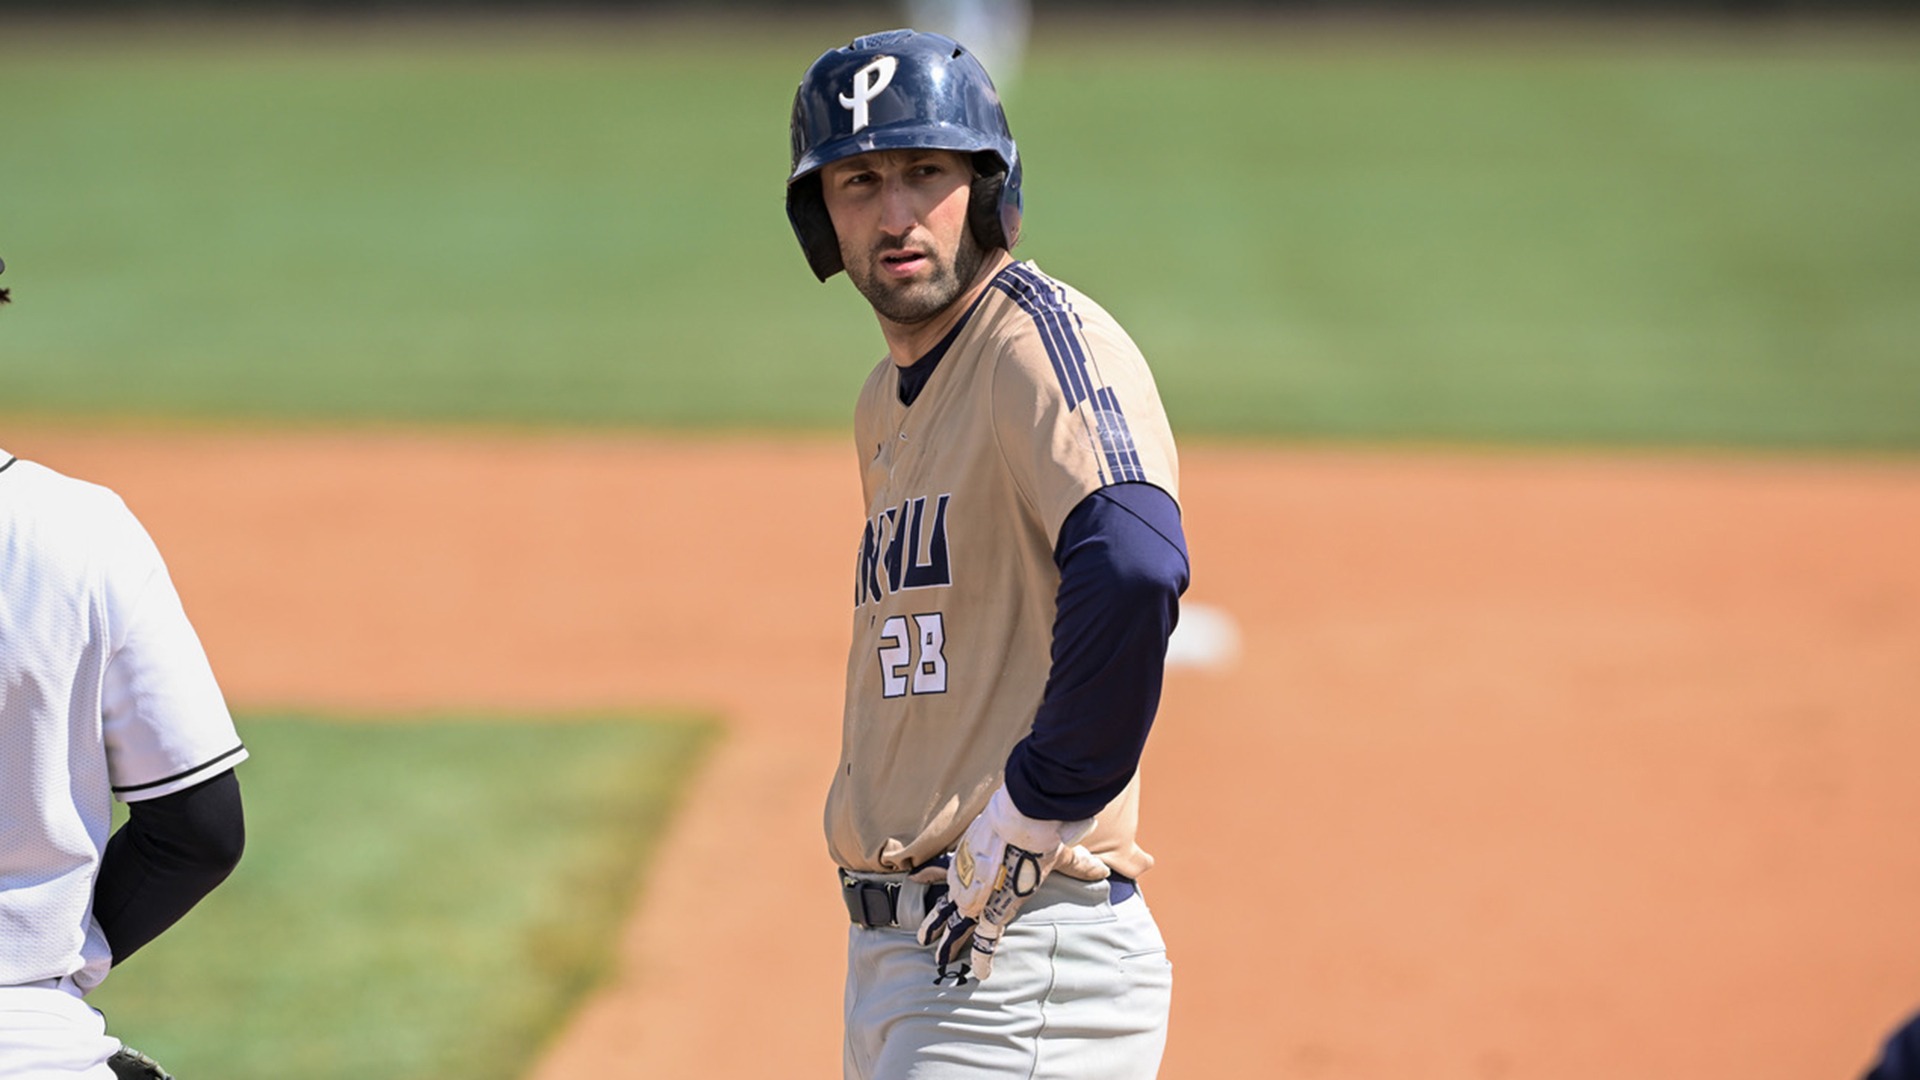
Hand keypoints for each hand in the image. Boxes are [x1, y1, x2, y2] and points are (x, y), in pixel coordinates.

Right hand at [916, 785, 1107, 981]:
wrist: (1023, 813)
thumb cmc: (1043, 840)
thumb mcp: (1063, 857)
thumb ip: (1079, 867)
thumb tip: (1102, 873)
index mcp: (1003, 903)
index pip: (988, 937)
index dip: (982, 957)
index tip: (981, 974)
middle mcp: (980, 894)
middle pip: (960, 926)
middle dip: (949, 945)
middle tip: (939, 961)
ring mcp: (967, 874)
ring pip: (947, 903)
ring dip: (936, 921)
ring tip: (923, 937)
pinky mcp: (963, 854)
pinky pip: (943, 869)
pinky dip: (930, 877)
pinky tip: (916, 881)